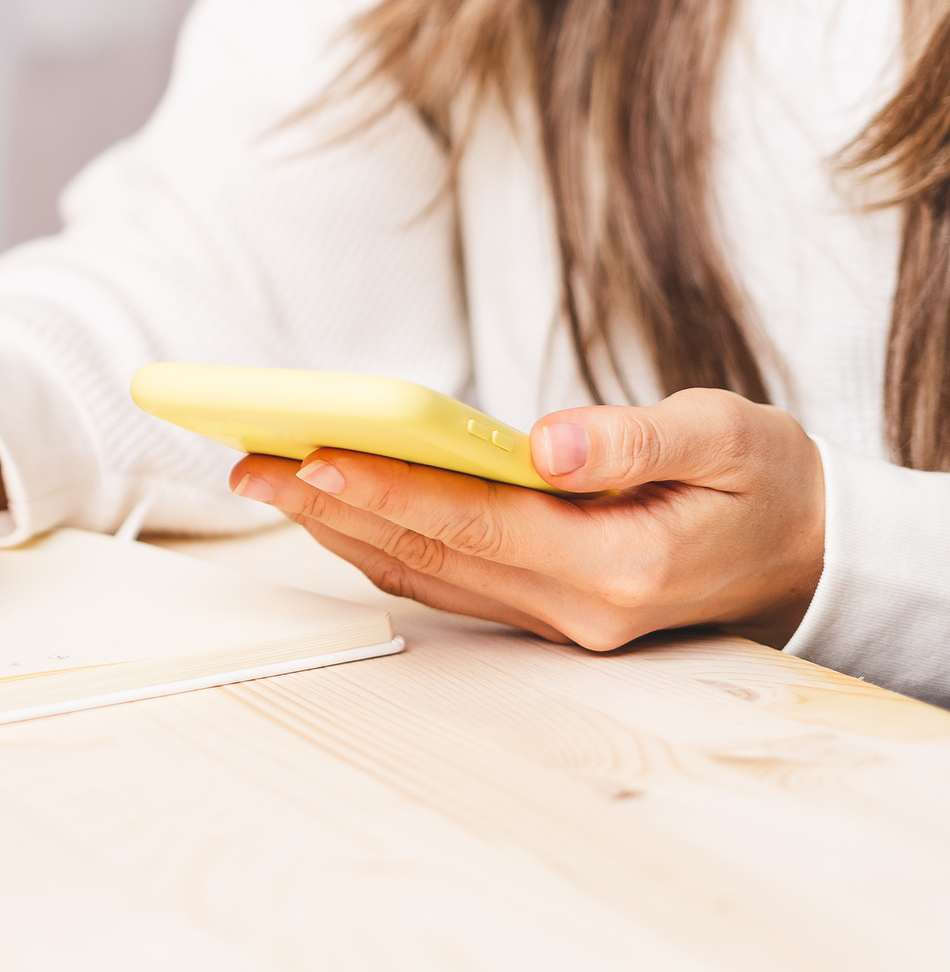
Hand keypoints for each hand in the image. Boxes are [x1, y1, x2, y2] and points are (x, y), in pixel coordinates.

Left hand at [227, 388, 825, 649]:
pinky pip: (442, 576)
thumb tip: (550, 440)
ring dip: (337, 526)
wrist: (812, 550)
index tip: (314, 455)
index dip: (389, 491)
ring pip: (423, 572)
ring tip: (263, 472)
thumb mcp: (728, 437)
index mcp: (620, 569)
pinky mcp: (540, 607)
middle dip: (329, 506)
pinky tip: (329, 500)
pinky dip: (378, 537)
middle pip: (428, 554)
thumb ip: (639, 439)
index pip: (477, 526)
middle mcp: (577, 611)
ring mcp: (555, 619)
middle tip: (246, 459)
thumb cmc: (767, 482)